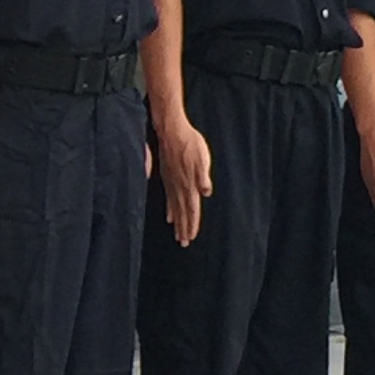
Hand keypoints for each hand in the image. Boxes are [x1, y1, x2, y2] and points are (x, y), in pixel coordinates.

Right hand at [155, 114, 213, 247]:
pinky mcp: (167, 178)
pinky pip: (168, 199)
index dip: (192, 224)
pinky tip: (169, 217)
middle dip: (184, 228)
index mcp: (190, 184)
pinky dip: (170, 210)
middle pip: (183, 212)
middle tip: (183, 243)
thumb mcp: (202, 158)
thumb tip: (206, 192)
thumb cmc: (190, 143)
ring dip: (177, 222)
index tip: (190, 237)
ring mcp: (172, 183)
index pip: (192, 209)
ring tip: (177, 234)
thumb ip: (203, 176)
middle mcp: (180, 186)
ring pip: (175, 208)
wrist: (172, 131)